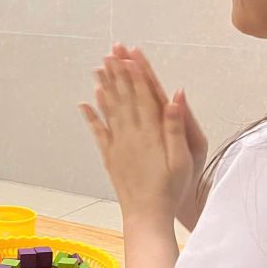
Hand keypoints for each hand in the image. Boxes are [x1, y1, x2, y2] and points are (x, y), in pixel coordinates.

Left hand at [80, 49, 193, 224]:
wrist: (147, 215)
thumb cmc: (170, 189)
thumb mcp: (182, 158)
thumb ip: (175, 126)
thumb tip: (175, 96)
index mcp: (151, 133)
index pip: (142, 96)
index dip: (136, 74)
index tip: (129, 55)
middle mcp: (131, 135)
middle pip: (123, 97)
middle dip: (117, 73)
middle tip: (110, 52)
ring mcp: (118, 145)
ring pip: (109, 110)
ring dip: (103, 87)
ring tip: (97, 68)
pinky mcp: (110, 157)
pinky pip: (99, 132)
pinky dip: (91, 116)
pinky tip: (84, 102)